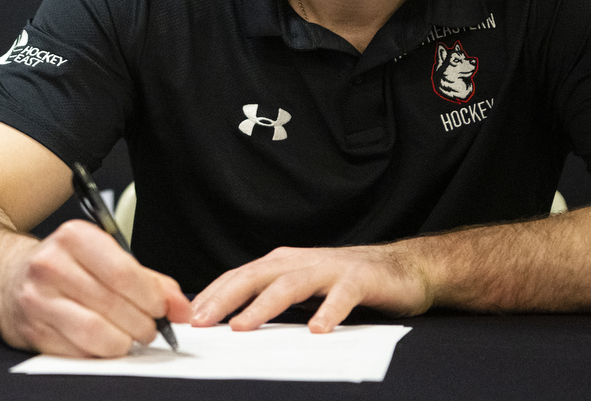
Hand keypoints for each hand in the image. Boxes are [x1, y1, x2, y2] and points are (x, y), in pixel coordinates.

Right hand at [0, 219, 191, 356]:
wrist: (5, 276)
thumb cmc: (61, 266)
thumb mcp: (102, 256)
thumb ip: (146, 279)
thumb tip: (180, 306)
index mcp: (74, 237)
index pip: (123, 272)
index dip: (151, 297)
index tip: (163, 308)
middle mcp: (51, 265)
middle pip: (113, 305)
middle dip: (142, 323)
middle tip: (150, 328)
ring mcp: (38, 300)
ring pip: (96, 333)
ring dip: (123, 342)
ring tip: (129, 337)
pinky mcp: (32, 331)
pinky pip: (78, 352)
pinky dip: (99, 353)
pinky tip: (103, 343)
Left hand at [189, 244, 433, 332]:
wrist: (401, 268)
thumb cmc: (344, 281)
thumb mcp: (301, 287)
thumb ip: (270, 297)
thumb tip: (229, 319)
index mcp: (283, 263)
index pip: (239, 276)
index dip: (213, 294)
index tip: (188, 316)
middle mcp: (301, 261)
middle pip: (256, 276)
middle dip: (225, 298)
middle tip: (202, 321)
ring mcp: (330, 268)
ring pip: (291, 284)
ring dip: (264, 305)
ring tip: (243, 326)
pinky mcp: (360, 279)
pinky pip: (342, 296)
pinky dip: (328, 311)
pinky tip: (317, 329)